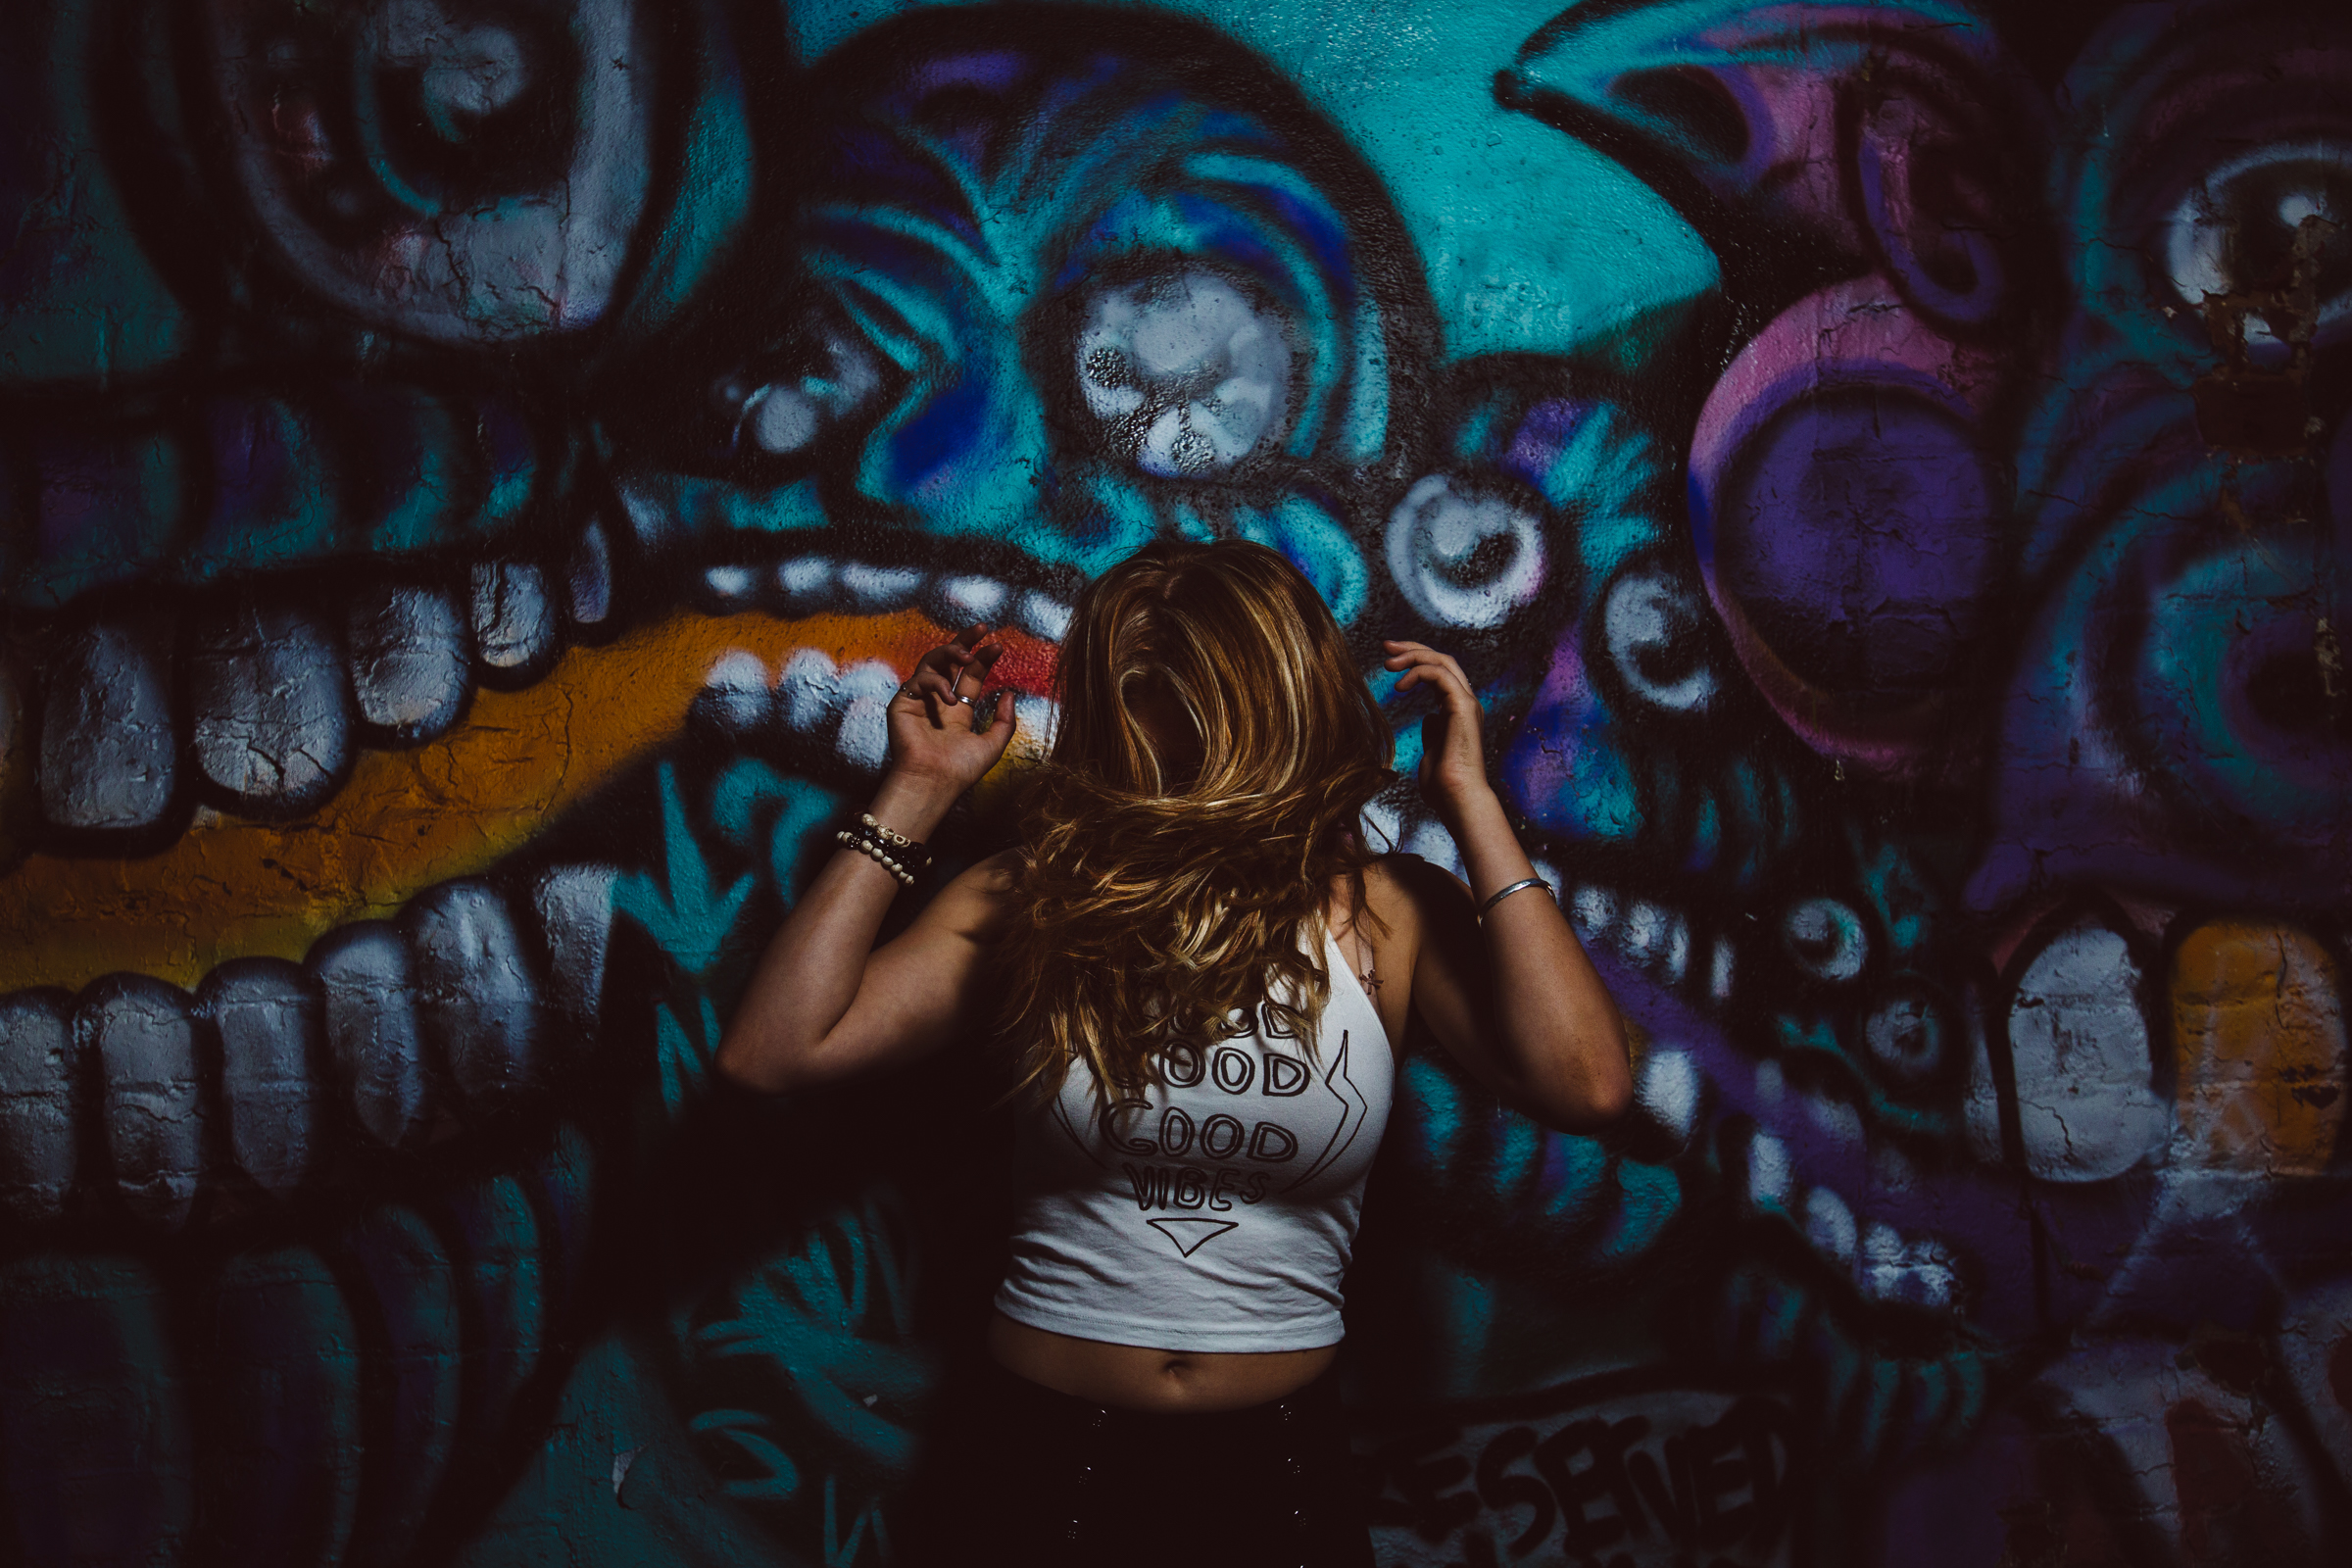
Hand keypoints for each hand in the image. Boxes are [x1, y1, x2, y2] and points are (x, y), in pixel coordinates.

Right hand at [887, 623, 1017, 796]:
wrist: (934, 783)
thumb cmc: (961, 770)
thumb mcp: (993, 744)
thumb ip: (1005, 720)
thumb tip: (1010, 692)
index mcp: (958, 711)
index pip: (971, 676)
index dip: (983, 659)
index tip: (998, 646)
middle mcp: (938, 702)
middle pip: (950, 662)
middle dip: (965, 642)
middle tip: (981, 628)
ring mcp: (919, 701)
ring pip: (932, 662)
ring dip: (951, 652)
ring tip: (968, 655)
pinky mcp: (902, 704)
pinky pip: (919, 680)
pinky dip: (936, 684)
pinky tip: (949, 699)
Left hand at [1382, 640, 1496, 829]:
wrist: (1456, 799)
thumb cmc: (1443, 785)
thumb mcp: (1433, 751)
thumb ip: (1433, 732)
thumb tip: (1429, 718)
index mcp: (1458, 711)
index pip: (1439, 672)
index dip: (1415, 660)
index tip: (1390, 658)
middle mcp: (1465, 702)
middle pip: (1442, 659)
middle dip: (1413, 648)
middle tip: (1386, 645)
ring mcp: (1467, 703)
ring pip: (1443, 661)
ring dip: (1413, 656)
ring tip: (1387, 664)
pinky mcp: (1464, 706)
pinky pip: (1441, 674)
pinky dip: (1418, 672)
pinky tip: (1399, 686)